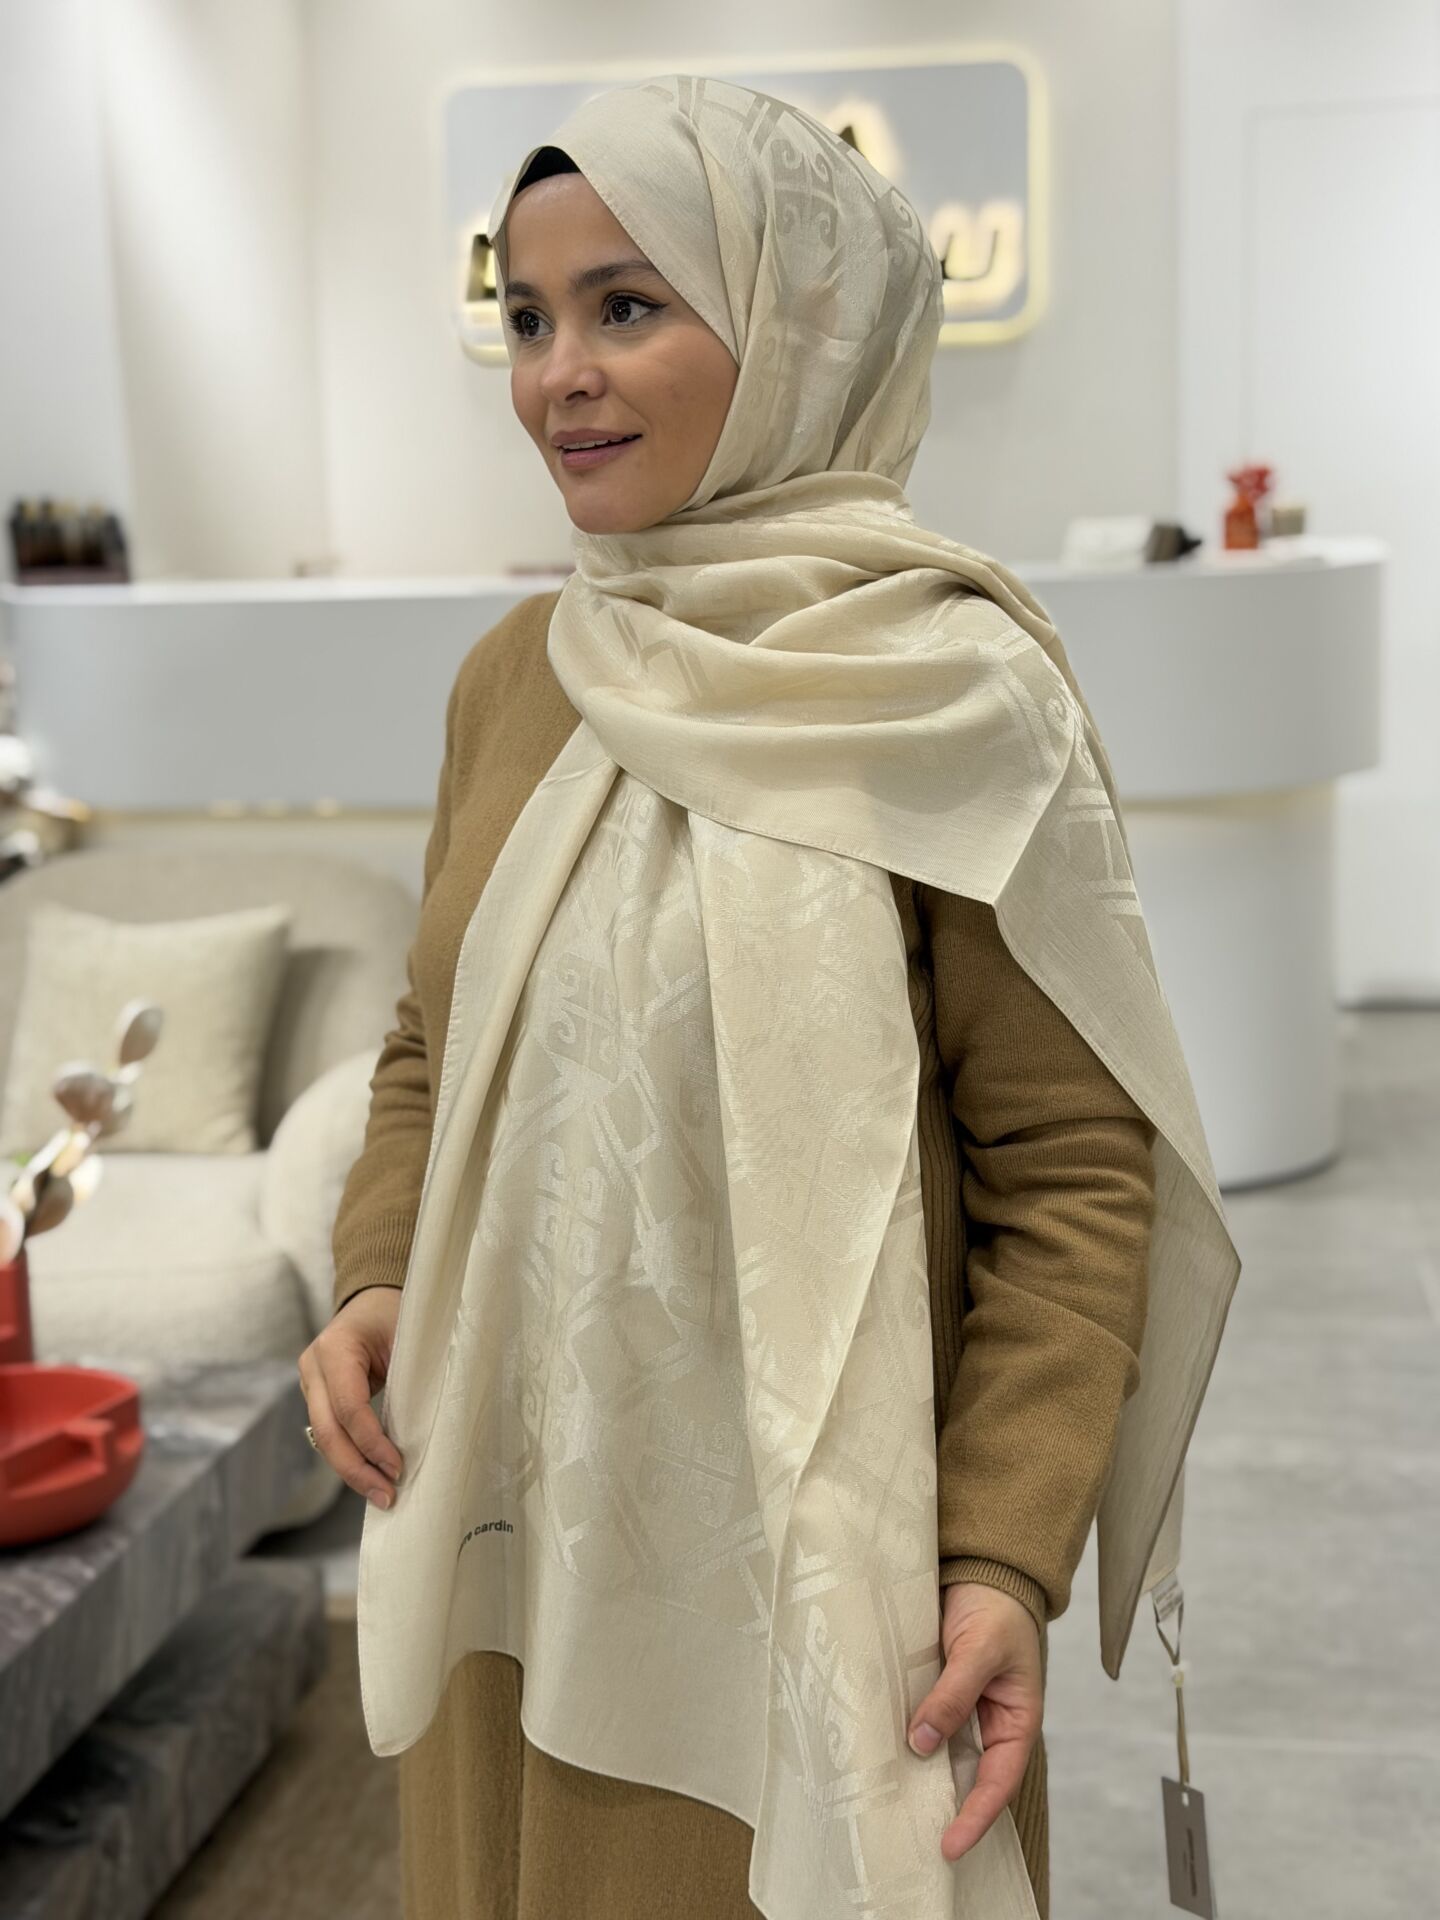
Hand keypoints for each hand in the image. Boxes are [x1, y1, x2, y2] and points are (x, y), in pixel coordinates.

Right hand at [297, 1284, 404, 1508]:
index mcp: (335, 1348)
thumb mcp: (407, 1334)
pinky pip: (331, 1435)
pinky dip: (352, 1457)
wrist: (372, 1299)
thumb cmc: (396, 1313)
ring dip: (353, 1471)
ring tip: (383, 1495)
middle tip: (387, 1496)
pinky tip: (372, 1478)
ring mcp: (310, 1384)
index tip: (398, 1466)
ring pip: (324, 1440)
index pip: (348, 1406)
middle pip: (328, 1432)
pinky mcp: (318, 1398)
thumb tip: (427, 1429)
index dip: (372, 1441)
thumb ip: (412, 1374)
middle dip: (357, 1469)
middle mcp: (313, 1367)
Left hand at [907, 1581, 1042, 1862]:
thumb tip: (921, 1742)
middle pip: (966, 1778)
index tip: (949, 1846)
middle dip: (943, 1807)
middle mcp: (987, 1724)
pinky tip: (877, 1751)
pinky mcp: (935, 1692)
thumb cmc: (997, 1608)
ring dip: (918, 1774)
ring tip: (889, 1805)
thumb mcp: (981, 1650)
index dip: (975, 1818)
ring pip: (939, 1752)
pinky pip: (920, 1721)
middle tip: (911, 1837)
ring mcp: (959, 1709)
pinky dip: (902, 1737)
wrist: (982, 1567)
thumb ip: (953, 1695)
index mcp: (1015, 1722)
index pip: (997, 1783)